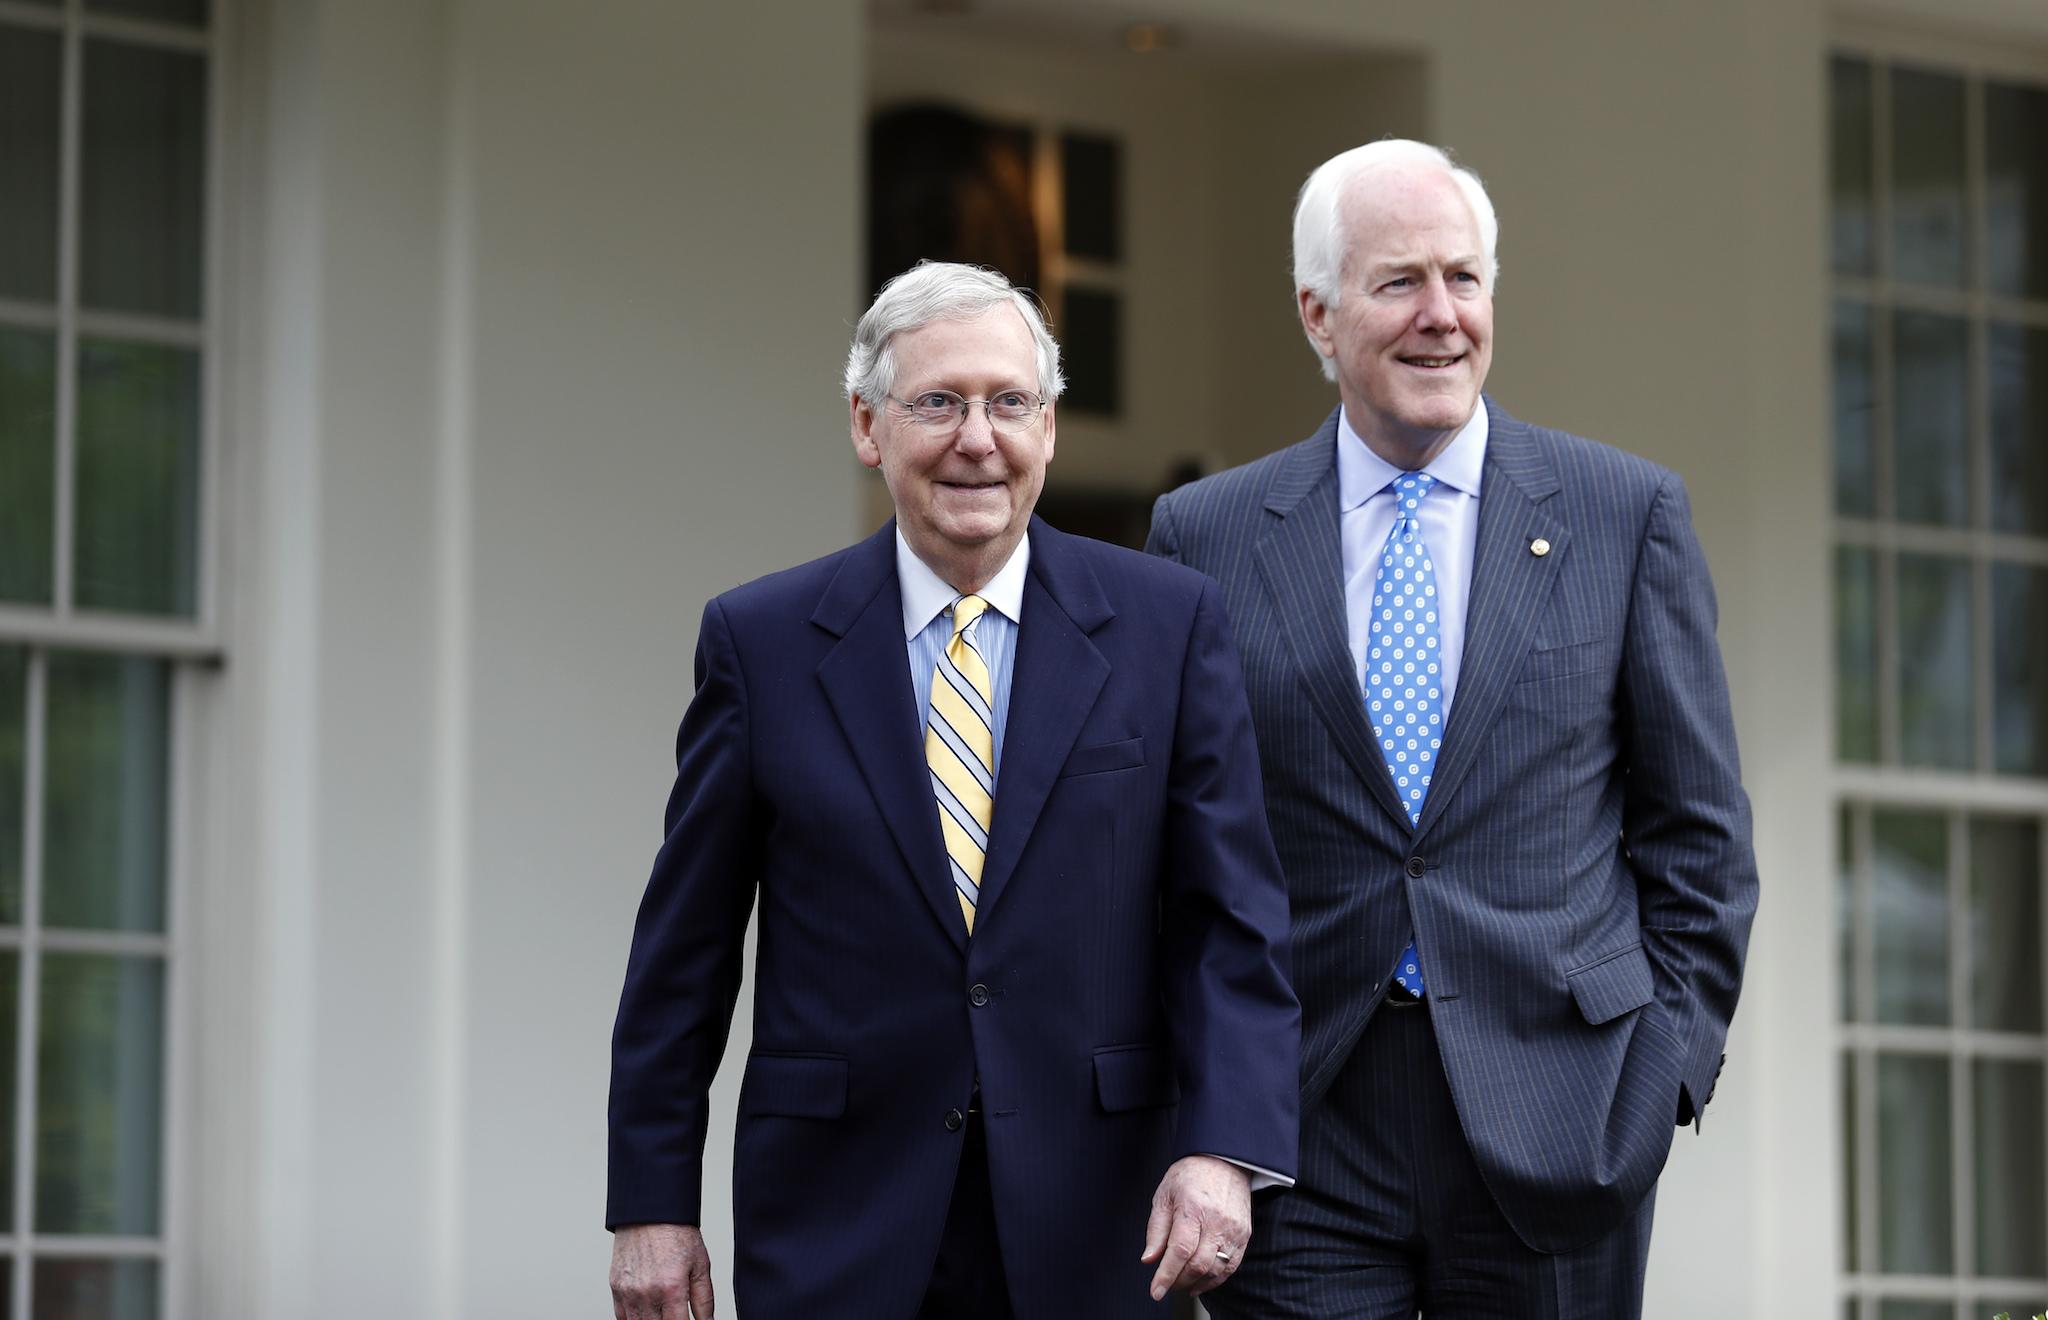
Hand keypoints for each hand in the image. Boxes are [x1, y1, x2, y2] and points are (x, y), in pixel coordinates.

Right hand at [610, 1223, 714, 1318]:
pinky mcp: (616, 1287)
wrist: (650, 1211)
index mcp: (672, 1288)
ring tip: (664, 1313)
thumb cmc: (677, 1233)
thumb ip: (704, 1300)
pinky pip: (622, 1316)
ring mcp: (628, 1291)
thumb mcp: (701, 1265)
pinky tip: (647, 1313)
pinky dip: (634, 1318)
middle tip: (678, 1314)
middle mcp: (647, 1292)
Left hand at [1139, 1154, 1251, 1299]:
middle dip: (1179, 1281)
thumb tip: (1149, 1259)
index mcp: (1193, 1208)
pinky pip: (1230, 1266)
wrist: (1223, 1160)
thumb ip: (1156, 1229)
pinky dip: (1214, 1280)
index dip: (1166, 1275)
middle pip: (1198, 1265)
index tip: (1156, 1291)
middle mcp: (1216, 1221)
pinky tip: (1200, 1283)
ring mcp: (1233, 1230)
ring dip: (1196, 1284)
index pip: (1179, 1251)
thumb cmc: (1190, 1175)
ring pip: (1215, 1270)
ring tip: (1181, 1283)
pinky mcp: (1244, 1235)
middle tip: (1167, 1283)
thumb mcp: (1164, 1195)